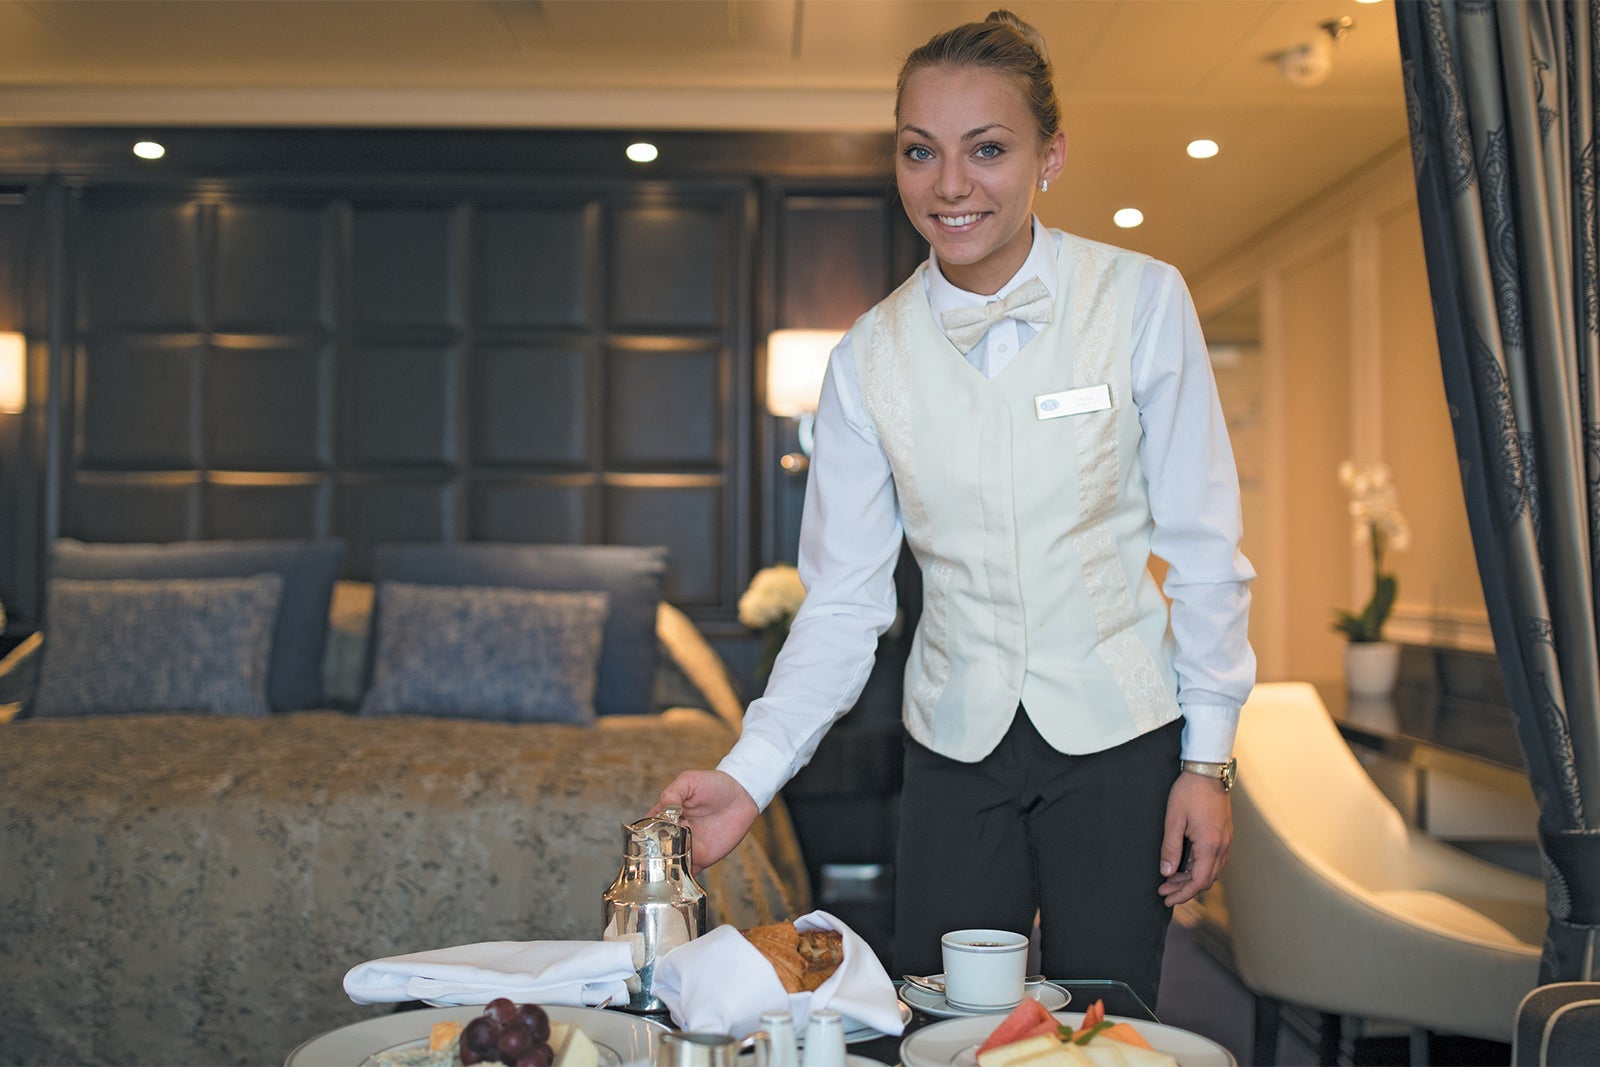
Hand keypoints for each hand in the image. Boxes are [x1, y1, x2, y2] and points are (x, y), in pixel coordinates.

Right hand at [652, 770, 759, 872]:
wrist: (742, 796)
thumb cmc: (714, 784)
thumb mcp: (690, 781)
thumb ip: (673, 793)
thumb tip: (663, 807)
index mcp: (666, 815)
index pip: (647, 828)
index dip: (643, 835)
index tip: (643, 841)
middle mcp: (673, 833)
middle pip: (655, 849)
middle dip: (652, 856)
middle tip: (654, 859)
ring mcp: (686, 847)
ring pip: (668, 864)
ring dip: (664, 870)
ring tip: (662, 873)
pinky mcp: (702, 858)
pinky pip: (688, 873)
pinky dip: (681, 880)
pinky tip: (677, 882)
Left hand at [1157, 770, 1231, 906]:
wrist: (1208, 771)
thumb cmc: (1189, 791)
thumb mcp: (1174, 819)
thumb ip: (1170, 847)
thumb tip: (1167, 872)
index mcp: (1210, 844)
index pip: (1199, 881)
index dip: (1183, 894)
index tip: (1167, 898)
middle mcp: (1222, 846)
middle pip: (1206, 879)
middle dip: (1184, 889)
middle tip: (1164, 891)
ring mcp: (1226, 840)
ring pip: (1211, 871)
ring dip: (1192, 879)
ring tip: (1170, 880)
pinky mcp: (1224, 834)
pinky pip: (1215, 860)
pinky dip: (1199, 868)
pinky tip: (1184, 866)